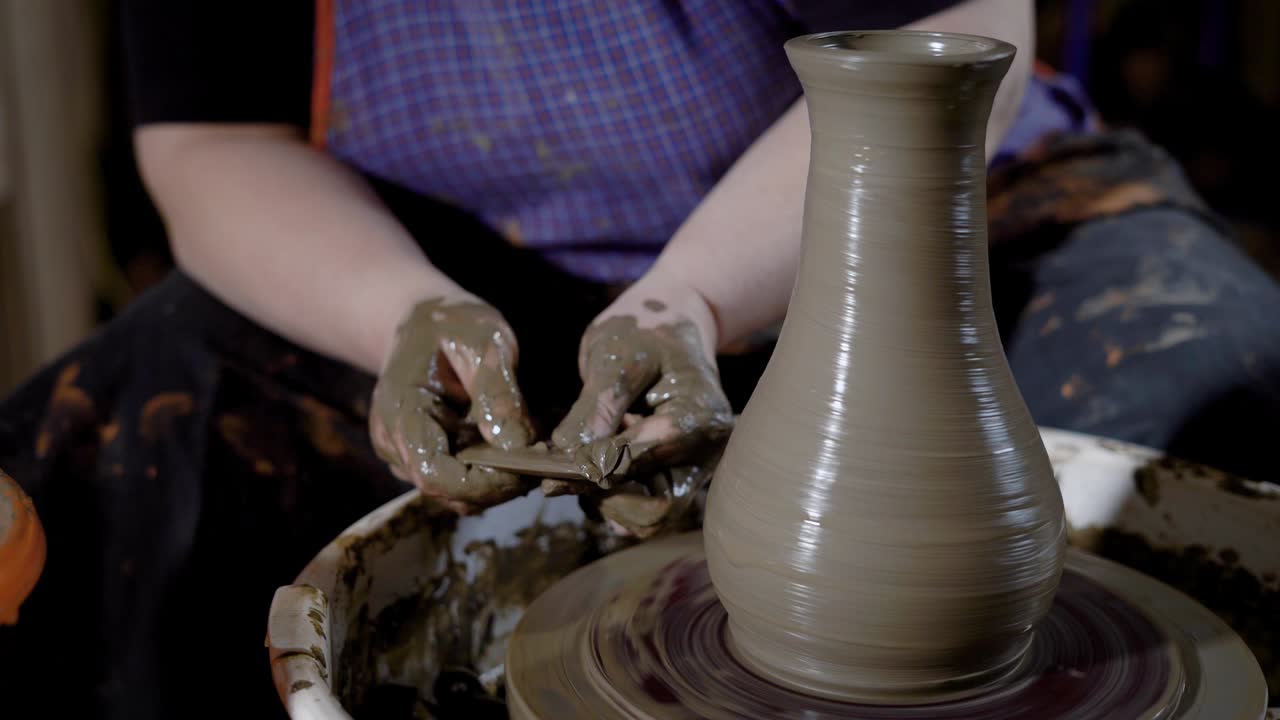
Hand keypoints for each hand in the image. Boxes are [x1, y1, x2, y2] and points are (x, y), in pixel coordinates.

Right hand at [370, 296, 533, 512]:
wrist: (423, 319)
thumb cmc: (451, 323)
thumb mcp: (482, 340)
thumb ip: (497, 391)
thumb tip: (517, 446)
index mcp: (401, 413)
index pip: (435, 474)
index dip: (482, 483)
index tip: (526, 470)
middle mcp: (395, 443)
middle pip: (447, 491)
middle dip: (497, 485)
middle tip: (544, 460)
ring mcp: (407, 454)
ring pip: (456, 492)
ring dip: (497, 482)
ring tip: (534, 453)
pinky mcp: (426, 456)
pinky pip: (459, 479)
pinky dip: (490, 473)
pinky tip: (517, 450)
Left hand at [550, 277, 733, 534]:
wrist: (669, 326)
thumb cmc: (645, 332)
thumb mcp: (616, 358)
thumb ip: (596, 407)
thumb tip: (567, 454)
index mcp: (702, 419)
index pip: (645, 460)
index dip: (594, 469)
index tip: (548, 474)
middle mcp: (706, 455)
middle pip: (654, 510)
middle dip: (604, 496)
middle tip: (558, 474)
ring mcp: (692, 470)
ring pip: (646, 518)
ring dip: (604, 501)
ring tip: (572, 463)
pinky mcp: (672, 476)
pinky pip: (639, 506)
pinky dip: (608, 496)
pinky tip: (587, 463)